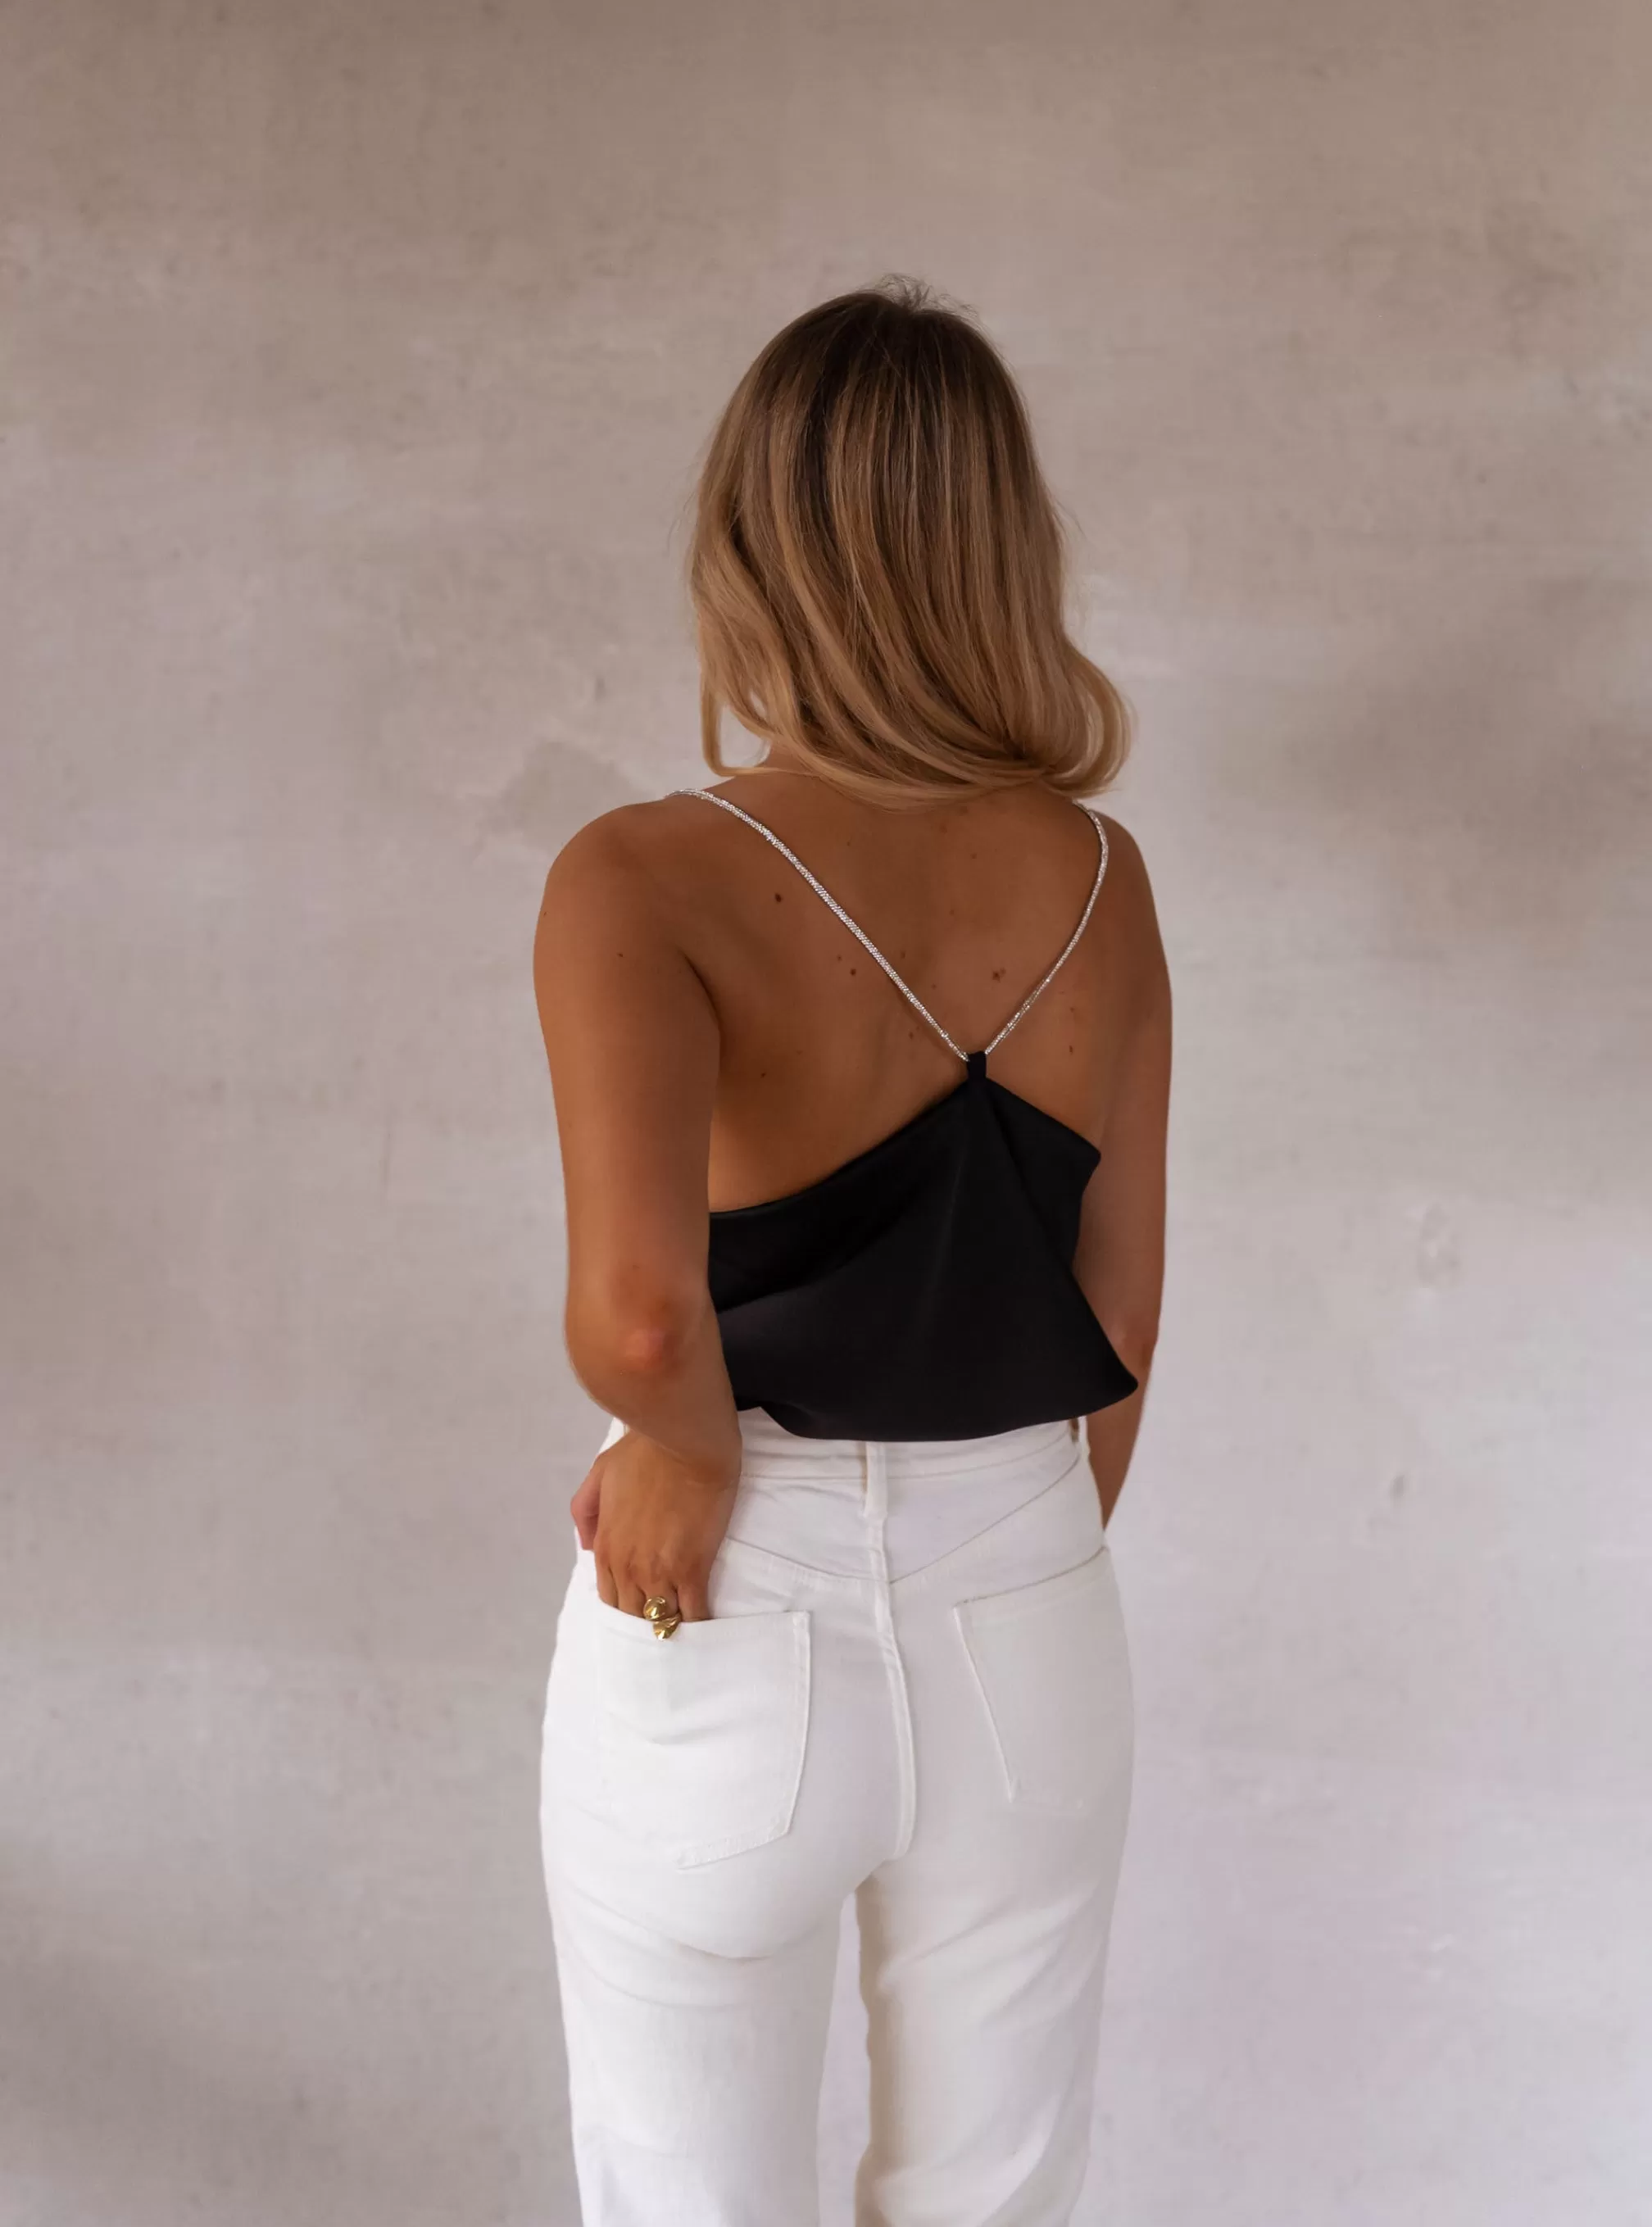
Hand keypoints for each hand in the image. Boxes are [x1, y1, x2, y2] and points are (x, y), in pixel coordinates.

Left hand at [572, 1429, 740, 1622]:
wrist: (683, 1440)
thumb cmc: (645, 1450)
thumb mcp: (600, 1472)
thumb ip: (585, 1511)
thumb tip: (585, 1546)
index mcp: (605, 1547)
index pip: (609, 1597)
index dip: (626, 1606)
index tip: (642, 1607)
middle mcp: (627, 1567)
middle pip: (633, 1615)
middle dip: (647, 1620)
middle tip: (665, 1621)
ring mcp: (659, 1572)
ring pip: (661, 1618)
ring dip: (672, 1623)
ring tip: (686, 1626)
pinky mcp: (692, 1569)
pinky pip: (693, 1611)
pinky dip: (698, 1622)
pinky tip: (705, 1623)